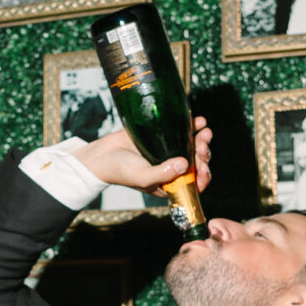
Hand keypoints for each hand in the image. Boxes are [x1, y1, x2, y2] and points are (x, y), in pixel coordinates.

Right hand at [73, 116, 212, 195]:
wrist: (101, 155)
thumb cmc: (119, 170)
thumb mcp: (141, 176)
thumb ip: (162, 173)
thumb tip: (184, 164)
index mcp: (170, 184)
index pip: (193, 184)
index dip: (203, 176)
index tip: (203, 167)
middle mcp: (172, 170)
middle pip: (197, 163)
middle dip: (204, 154)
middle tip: (202, 144)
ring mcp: (168, 153)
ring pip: (193, 147)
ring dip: (202, 140)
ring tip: (204, 130)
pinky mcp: (162, 137)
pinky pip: (182, 132)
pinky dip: (192, 127)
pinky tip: (198, 121)